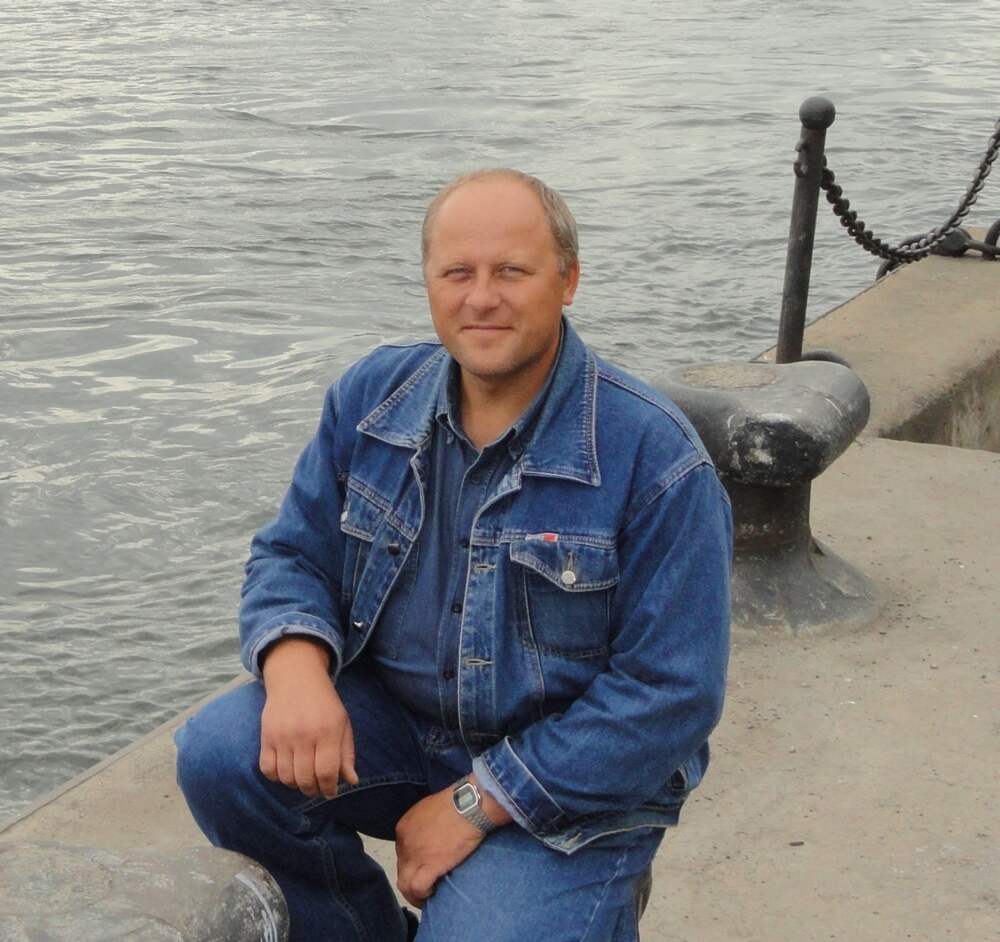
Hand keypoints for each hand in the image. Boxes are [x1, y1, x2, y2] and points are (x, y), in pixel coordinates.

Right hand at [259, 638, 358, 798]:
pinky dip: (276, 777)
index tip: (330, 792)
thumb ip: (347, 753)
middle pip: (305, 779)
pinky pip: (268, 769)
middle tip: (316, 788)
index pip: (327, 772)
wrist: (296, 677)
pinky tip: (286, 770)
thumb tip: (352, 781)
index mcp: (328, 731)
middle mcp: (304, 734)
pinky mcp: (267, 736)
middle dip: (312, 790)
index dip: (329, 788)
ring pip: (286, 777)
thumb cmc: (324, 703)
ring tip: (302, 778)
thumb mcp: (343, 723)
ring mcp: (283, 736)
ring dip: (295, 785)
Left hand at [395, 788, 483, 906]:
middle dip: (413, 878)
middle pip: (403, 868)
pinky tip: (433, 892)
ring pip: (404, 884)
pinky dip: (423, 895)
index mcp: (404, 828)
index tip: (424, 867)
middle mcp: (404, 843)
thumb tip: (429, 837)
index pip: (402, 854)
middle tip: (426, 884)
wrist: (469, 805)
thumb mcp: (430, 809)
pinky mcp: (430, 866)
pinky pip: (417, 888)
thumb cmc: (456, 803)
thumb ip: (423, 825)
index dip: (413, 863)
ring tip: (426, 897)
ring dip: (414, 893)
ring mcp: (415, 855)